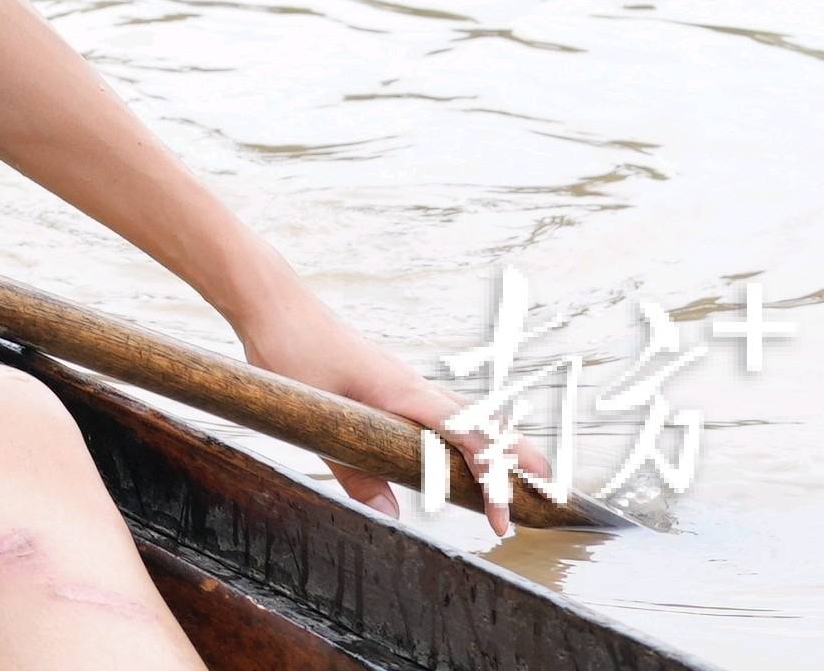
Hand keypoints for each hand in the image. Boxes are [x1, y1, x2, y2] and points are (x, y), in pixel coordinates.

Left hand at [233, 290, 549, 535]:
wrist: (272, 301)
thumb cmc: (289, 351)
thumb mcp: (315, 419)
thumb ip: (352, 471)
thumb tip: (393, 515)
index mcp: (405, 392)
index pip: (470, 438)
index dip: (495, 480)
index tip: (503, 521)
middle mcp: (415, 385)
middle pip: (487, 423)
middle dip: (523, 461)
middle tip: (551, 501)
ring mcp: (405, 381)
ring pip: (470, 414)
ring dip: (501, 445)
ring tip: (524, 482)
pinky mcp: (391, 381)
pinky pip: (446, 409)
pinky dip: (473, 431)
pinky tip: (469, 451)